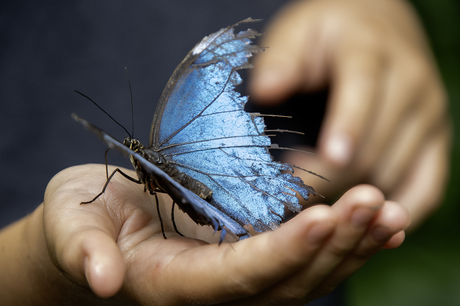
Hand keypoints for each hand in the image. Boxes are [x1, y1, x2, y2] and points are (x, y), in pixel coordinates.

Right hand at [26, 164, 408, 304]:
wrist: (96, 232)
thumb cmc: (81, 225)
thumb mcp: (71, 230)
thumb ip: (82, 251)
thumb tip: (100, 276)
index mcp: (175, 284)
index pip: (239, 276)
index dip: (280, 252)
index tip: (321, 215)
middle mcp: (215, 289)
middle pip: (287, 281)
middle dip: (333, 245)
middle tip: (376, 204)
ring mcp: (237, 276)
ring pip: (306, 275)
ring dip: (350, 245)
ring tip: (388, 212)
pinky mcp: (248, 257)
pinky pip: (304, 259)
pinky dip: (343, 242)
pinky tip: (377, 224)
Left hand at [250, 0, 450, 229]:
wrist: (374, 27)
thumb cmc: (325, 35)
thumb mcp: (296, 34)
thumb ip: (282, 60)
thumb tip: (267, 91)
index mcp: (371, 51)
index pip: (361, 91)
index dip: (345, 128)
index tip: (326, 162)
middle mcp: (410, 82)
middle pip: (375, 145)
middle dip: (332, 178)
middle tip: (288, 197)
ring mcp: (430, 113)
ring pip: (395, 171)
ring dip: (354, 196)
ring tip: (312, 203)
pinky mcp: (437, 139)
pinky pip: (428, 187)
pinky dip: (400, 211)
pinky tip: (367, 227)